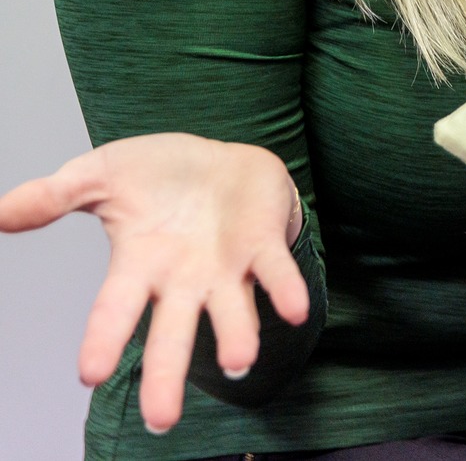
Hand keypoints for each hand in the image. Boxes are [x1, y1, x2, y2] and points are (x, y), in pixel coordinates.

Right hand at [0, 133, 307, 433]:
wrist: (221, 156)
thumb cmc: (157, 175)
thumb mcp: (100, 175)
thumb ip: (54, 196)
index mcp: (139, 266)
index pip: (115, 311)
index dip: (103, 340)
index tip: (90, 375)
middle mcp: (183, 280)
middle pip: (172, 335)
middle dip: (167, 377)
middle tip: (162, 423)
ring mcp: (226, 268)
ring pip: (231, 314)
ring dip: (236, 338)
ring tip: (238, 365)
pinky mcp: (264, 246)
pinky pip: (276, 273)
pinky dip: (286, 291)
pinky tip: (297, 311)